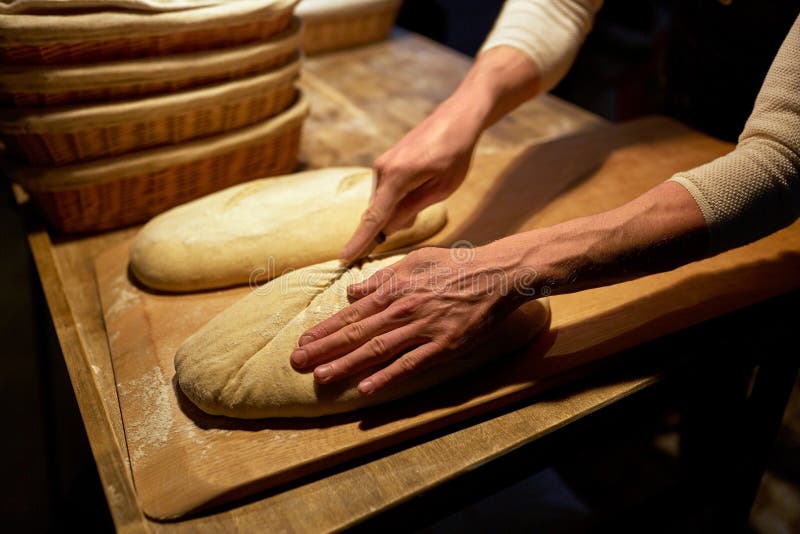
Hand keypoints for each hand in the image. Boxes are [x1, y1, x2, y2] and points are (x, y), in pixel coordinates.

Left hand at [291, 244, 530, 395]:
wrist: (496, 274)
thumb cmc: (455, 266)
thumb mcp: (415, 260)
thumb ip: (382, 278)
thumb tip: (353, 292)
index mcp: (394, 289)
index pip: (351, 313)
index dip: (324, 329)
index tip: (302, 341)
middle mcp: (402, 309)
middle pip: (356, 333)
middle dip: (324, 348)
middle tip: (297, 362)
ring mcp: (422, 328)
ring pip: (377, 349)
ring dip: (346, 364)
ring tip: (321, 377)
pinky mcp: (443, 345)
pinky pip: (410, 364)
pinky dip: (387, 376)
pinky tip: (365, 388)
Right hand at [340, 99, 481, 262]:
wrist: (456, 118)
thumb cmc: (455, 154)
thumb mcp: (442, 188)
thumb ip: (412, 209)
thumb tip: (388, 229)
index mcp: (398, 176)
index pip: (375, 217)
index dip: (360, 241)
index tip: (344, 258)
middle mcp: (382, 169)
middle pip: (379, 212)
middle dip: (396, 221)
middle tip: (424, 203)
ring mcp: (381, 164)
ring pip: (383, 202)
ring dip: (400, 208)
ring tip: (427, 187)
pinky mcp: (384, 162)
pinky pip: (385, 191)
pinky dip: (398, 197)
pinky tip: (419, 184)